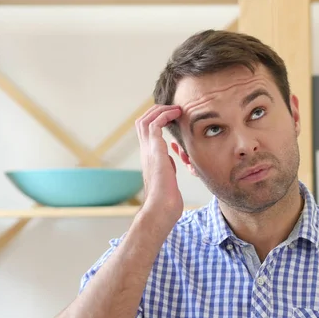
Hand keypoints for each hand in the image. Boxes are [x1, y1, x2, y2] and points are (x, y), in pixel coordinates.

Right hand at [135, 104, 183, 225]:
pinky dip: (164, 115)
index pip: (146, 132)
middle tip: (172, 108)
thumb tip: (172, 159)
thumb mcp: (168, 177)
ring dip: (160, 110)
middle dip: (156, 111)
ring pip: (145, 119)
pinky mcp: (155, 151)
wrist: (161, 209)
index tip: (172, 116)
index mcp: (149, 157)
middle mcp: (145, 151)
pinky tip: (176, 114)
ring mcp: (148, 150)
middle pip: (142, 121)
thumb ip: (168, 165)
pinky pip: (155, 125)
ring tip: (175, 108)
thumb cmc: (166, 199)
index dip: (156, 120)